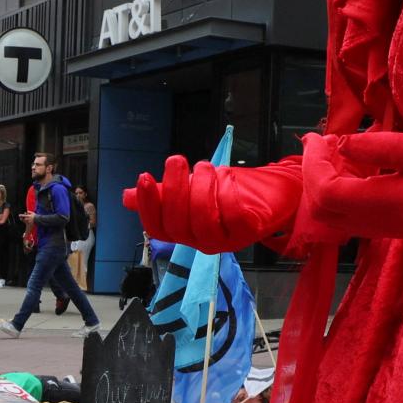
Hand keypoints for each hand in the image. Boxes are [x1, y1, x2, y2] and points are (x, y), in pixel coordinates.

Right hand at [125, 156, 301, 253]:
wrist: (276, 194)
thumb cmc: (232, 192)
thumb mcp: (193, 189)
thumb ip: (163, 194)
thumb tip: (126, 197)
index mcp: (186, 233)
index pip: (158, 227)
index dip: (148, 205)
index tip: (144, 177)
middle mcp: (204, 241)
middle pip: (179, 224)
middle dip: (174, 189)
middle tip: (176, 160)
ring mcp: (228, 239)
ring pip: (203, 220)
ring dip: (201, 189)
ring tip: (205, 166)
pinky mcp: (250, 230)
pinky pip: (233, 216)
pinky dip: (226, 193)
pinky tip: (227, 177)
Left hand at [307, 131, 402, 239]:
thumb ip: (384, 148)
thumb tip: (341, 144)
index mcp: (393, 203)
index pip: (329, 193)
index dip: (315, 166)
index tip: (321, 137)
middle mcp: (385, 223)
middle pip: (324, 210)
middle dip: (314, 174)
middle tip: (322, 141)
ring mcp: (389, 228)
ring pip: (335, 215)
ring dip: (326, 182)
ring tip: (335, 149)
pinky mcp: (394, 225)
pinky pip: (352, 214)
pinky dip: (341, 190)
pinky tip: (354, 164)